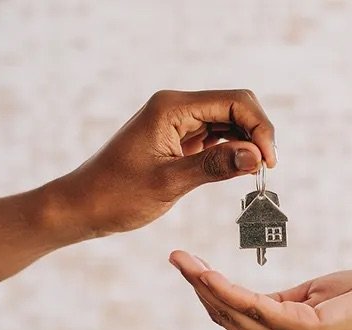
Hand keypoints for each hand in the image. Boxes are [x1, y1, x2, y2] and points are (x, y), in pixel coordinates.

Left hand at [41, 90, 276, 241]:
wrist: (82, 207)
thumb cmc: (116, 195)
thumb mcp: (169, 183)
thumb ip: (215, 166)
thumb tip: (256, 156)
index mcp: (172, 107)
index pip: (234, 101)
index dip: (260, 128)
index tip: (269, 162)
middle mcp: (176, 107)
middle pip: (235, 107)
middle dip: (256, 133)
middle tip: (265, 169)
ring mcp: (176, 122)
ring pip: (227, 122)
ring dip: (245, 143)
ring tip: (255, 173)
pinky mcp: (176, 140)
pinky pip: (214, 137)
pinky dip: (230, 151)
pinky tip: (238, 170)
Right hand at [169, 251, 351, 329]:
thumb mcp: (314, 296)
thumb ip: (283, 300)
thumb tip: (255, 297)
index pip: (234, 317)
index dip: (207, 292)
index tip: (186, 264)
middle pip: (226, 316)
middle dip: (197, 286)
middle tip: (175, 256)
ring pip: (232, 311)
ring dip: (203, 284)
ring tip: (181, 260)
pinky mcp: (301, 329)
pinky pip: (252, 306)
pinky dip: (225, 289)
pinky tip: (207, 273)